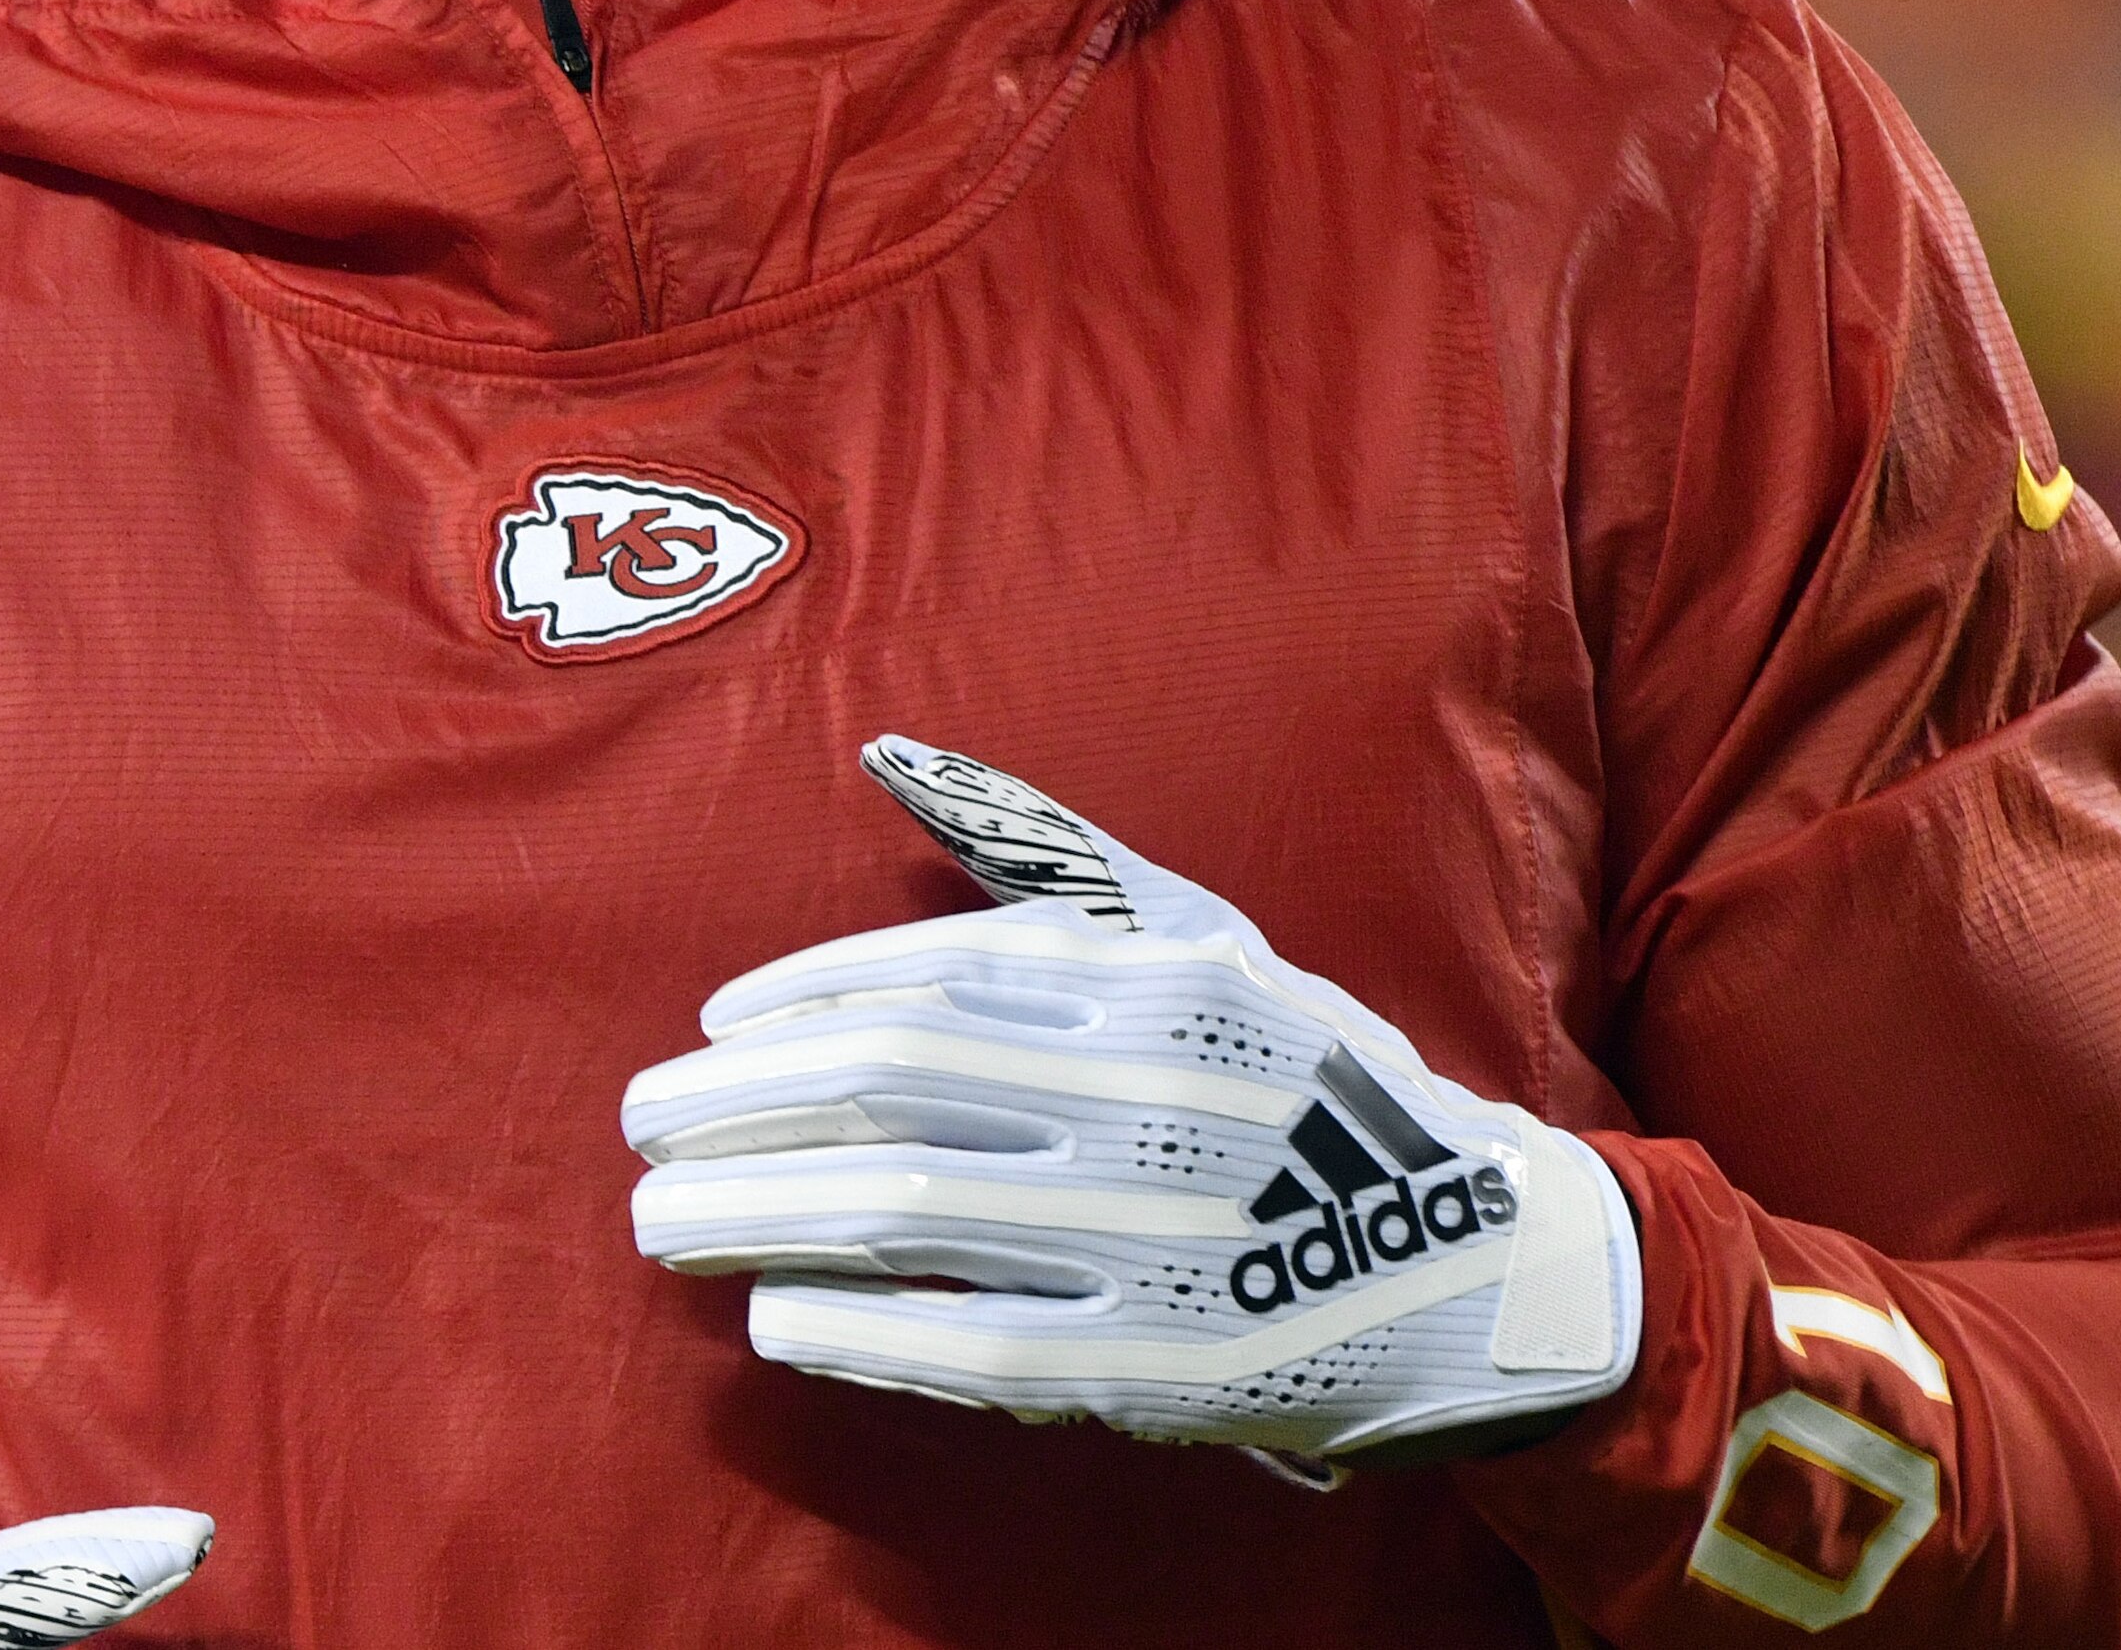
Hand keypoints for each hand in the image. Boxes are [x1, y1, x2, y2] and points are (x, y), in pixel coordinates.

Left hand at [621, 736, 1636, 1470]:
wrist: (1478, 1266)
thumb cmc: (1309, 1085)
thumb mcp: (1207, 940)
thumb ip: (1053, 860)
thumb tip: (894, 760)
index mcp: (1153, 984)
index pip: (926, 980)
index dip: (794, 1002)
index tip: (710, 1029)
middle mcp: (1144, 1094)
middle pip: (883, 1086)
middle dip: (735, 1102)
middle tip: (642, 1120)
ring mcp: (1148, 1231)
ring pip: (899, 1211)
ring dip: (755, 1210)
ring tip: (664, 1218)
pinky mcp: (1155, 1362)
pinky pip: (965, 1345)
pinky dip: (854, 1332)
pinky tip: (773, 1320)